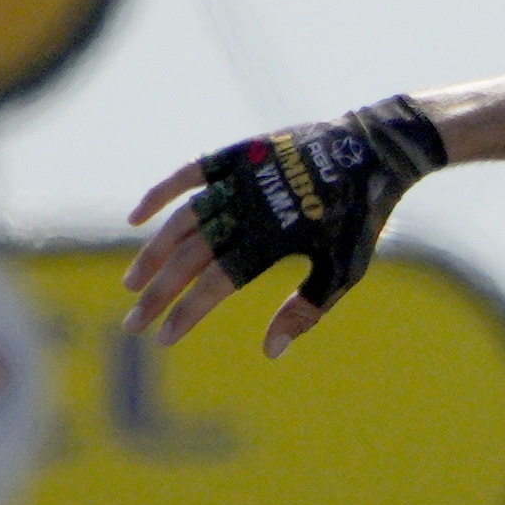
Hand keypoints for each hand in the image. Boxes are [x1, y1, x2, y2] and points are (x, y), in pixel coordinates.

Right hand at [123, 96, 448, 359]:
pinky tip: (137, 218)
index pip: (215, 284)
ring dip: (153, 252)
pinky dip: (160, 193)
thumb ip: (305, 310)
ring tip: (133, 282)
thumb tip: (270, 352)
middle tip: (132, 322)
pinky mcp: (236, 155)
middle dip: (157, 293)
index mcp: (272, 240)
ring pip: (182, 220)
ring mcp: (238, 179)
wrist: (372, 151)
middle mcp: (247, 208)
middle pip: (189, 257)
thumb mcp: (343, 270)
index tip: (162, 338)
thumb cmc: (359, 219)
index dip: (186, 312)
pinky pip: (188, 173)